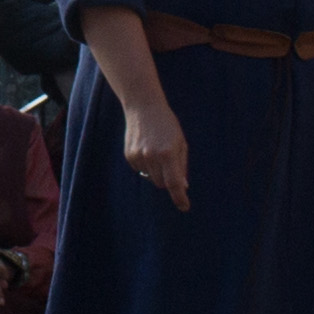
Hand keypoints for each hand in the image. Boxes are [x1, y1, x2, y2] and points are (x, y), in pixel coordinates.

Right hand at [119, 95, 193, 210]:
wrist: (144, 107)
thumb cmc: (167, 125)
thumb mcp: (181, 142)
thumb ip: (182, 165)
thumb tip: (182, 187)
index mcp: (169, 153)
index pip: (174, 183)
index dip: (180, 197)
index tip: (184, 207)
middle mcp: (152, 157)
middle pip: (162, 183)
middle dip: (168, 180)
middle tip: (170, 163)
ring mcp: (139, 156)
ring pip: (151, 178)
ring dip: (157, 172)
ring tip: (157, 151)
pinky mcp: (129, 156)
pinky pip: (140, 170)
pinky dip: (146, 165)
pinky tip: (146, 148)